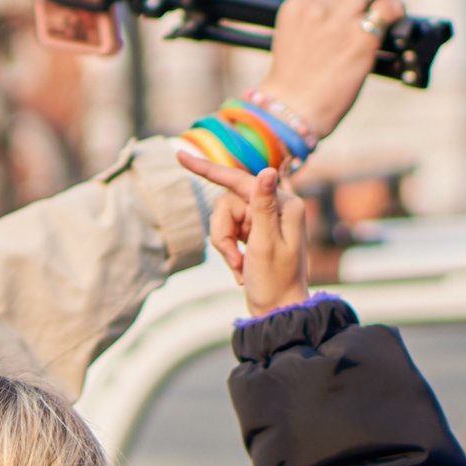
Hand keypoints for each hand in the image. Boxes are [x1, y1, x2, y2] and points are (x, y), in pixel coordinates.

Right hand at [180, 153, 310, 314]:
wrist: (277, 310)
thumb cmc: (275, 282)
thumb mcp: (266, 244)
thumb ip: (263, 206)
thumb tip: (267, 170)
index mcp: (285, 204)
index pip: (239, 180)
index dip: (208, 169)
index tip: (179, 155)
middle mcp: (276, 205)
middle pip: (227, 203)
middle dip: (223, 233)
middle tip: (235, 260)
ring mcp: (265, 218)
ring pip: (223, 218)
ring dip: (225, 245)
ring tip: (239, 267)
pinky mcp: (255, 231)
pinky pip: (227, 230)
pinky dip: (228, 250)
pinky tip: (241, 268)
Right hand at [250, 0, 396, 141]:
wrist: (292, 108)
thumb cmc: (292, 82)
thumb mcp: (291, 37)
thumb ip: (310, 18)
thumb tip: (338, 10)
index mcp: (296, 6)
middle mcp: (316, 8)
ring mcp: (340, 20)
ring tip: (389, 5)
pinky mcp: (362, 37)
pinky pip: (387, 8)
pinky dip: (395, 9)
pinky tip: (396, 16)